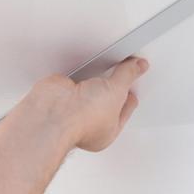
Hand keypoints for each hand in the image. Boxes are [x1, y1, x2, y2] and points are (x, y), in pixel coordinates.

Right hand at [24, 56, 149, 152]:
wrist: (54, 111)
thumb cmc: (83, 118)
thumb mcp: (117, 92)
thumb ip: (128, 76)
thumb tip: (139, 66)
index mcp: (107, 130)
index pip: (125, 108)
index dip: (132, 91)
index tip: (137, 74)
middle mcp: (89, 122)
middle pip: (108, 97)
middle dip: (115, 83)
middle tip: (124, 66)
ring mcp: (74, 108)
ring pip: (90, 88)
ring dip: (96, 76)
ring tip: (106, 62)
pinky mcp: (62, 94)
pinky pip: (75, 79)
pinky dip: (79, 71)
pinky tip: (85, 64)